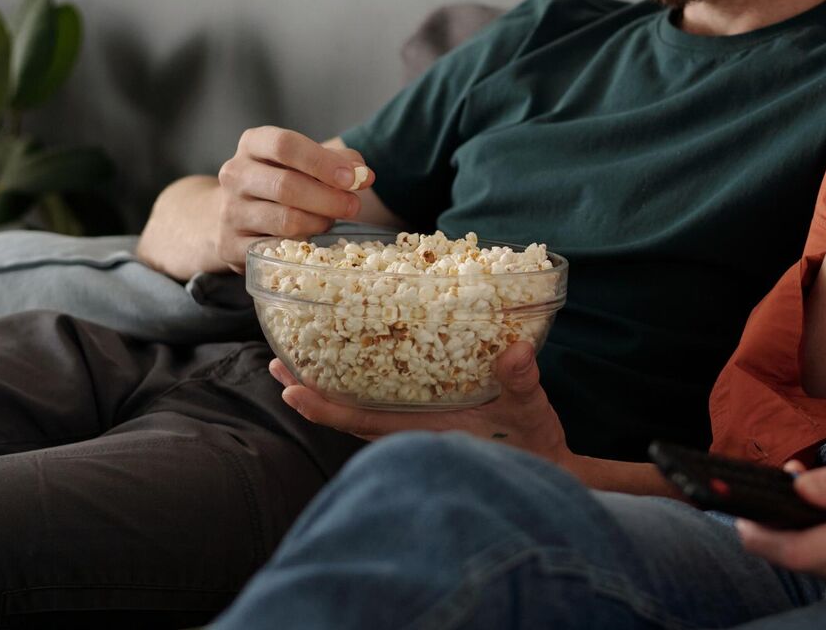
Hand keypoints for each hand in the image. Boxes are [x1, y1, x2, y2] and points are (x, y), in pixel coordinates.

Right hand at [211, 127, 370, 269]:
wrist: (236, 212)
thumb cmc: (282, 180)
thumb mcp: (306, 162)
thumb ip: (339, 162)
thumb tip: (364, 175)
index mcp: (253, 144)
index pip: (285, 145)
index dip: (322, 162)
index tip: (352, 179)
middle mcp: (235, 174)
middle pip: (286, 186)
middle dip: (328, 198)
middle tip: (354, 207)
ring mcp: (229, 211)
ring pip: (284, 220)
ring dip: (318, 223)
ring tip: (330, 221)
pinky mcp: (230, 245)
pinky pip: (275, 248)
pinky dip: (300, 246)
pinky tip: (311, 240)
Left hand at [269, 341, 573, 465]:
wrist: (546, 474)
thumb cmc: (535, 446)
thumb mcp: (533, 412)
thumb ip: (522, 382)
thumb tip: (515, 352)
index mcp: (428, 433)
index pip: (366, 421)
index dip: (327, 407)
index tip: (293, 392)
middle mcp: (414, 435)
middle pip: (351, 417)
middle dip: (313, 393)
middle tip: (278, 364)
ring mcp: (418, 431)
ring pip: (362, 414)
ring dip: (329, 390)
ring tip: (299, 364)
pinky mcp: (428, 424)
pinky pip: (381, 410)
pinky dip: (357, 391)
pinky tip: (350, 371)